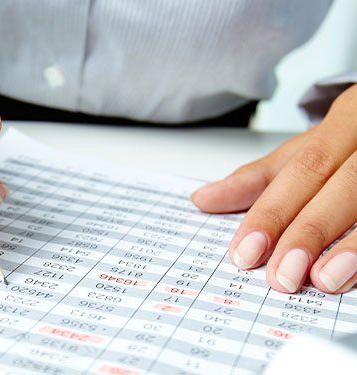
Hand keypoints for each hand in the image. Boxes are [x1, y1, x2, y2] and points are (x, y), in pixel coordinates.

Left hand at [192, 84, 356, 293]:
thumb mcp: (314, 148)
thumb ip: (262, 177)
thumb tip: (203, 199)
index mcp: (348, 120)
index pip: (302, 169)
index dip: (272, 212)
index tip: (244, 252)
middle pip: (341, 185)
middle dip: (309, 231)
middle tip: (281, 275)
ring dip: (353, 245)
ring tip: (324, 279)